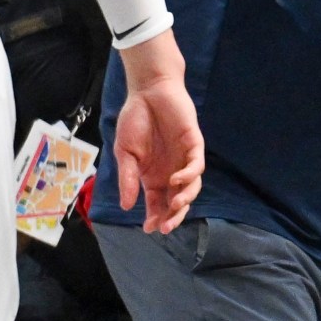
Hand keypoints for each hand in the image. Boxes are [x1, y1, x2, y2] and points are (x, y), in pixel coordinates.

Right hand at [115, 29, 204, 232]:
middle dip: (173, 216)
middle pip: (176, 200)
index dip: (155, 216)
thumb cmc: (135, 120)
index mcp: (153, 176)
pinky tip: (176, 180)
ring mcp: (184, 159)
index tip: (149, 229)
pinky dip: (189, 175)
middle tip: (166, 227)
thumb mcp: (124, 152)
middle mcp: (171, 171)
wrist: (147, 91)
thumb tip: (126, 206)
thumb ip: (127, 178)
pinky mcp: (193, 144)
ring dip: (184, 199)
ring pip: (191, 186)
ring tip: (175, 207)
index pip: (157, 203)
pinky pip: (196, 165)